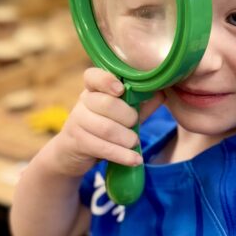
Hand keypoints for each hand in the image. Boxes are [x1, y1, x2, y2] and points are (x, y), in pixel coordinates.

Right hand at [48, 68, 163, 177]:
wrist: (73, 153)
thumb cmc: (103, 127)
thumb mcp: (123, 114)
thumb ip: (140, 103)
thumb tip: (162, 92)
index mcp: (94, 89)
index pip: (93, 76)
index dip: (107, 81)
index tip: (121, 89)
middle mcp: (83, 102)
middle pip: (107, 104)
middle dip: (128, 117)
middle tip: (135, 124)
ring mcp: (77, 122)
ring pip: (106, 128)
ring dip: (127, 138)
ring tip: (135, 143)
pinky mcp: (77, 142)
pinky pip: (102, 147)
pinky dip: (122, 155)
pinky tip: (135, 159)